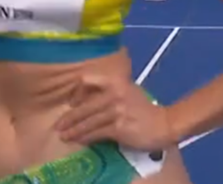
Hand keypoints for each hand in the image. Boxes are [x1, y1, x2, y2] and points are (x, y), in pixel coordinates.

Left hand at [56, 75, 174, 150]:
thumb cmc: (144, 109)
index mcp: (116, 82)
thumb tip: (88, 98)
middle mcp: (115, 94)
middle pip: (85, 106)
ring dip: (74, 130)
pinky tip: (79, 141)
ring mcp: (116, 111)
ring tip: (64, 136)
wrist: (165, 124)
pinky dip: (85, 138)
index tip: (72, 102)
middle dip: (69, 117)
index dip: (77, 92)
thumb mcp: (128, 91)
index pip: (89, 81)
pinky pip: (96, 133)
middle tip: (58, 125)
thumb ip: (111, 91)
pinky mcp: (119, 128)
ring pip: (88, 121)